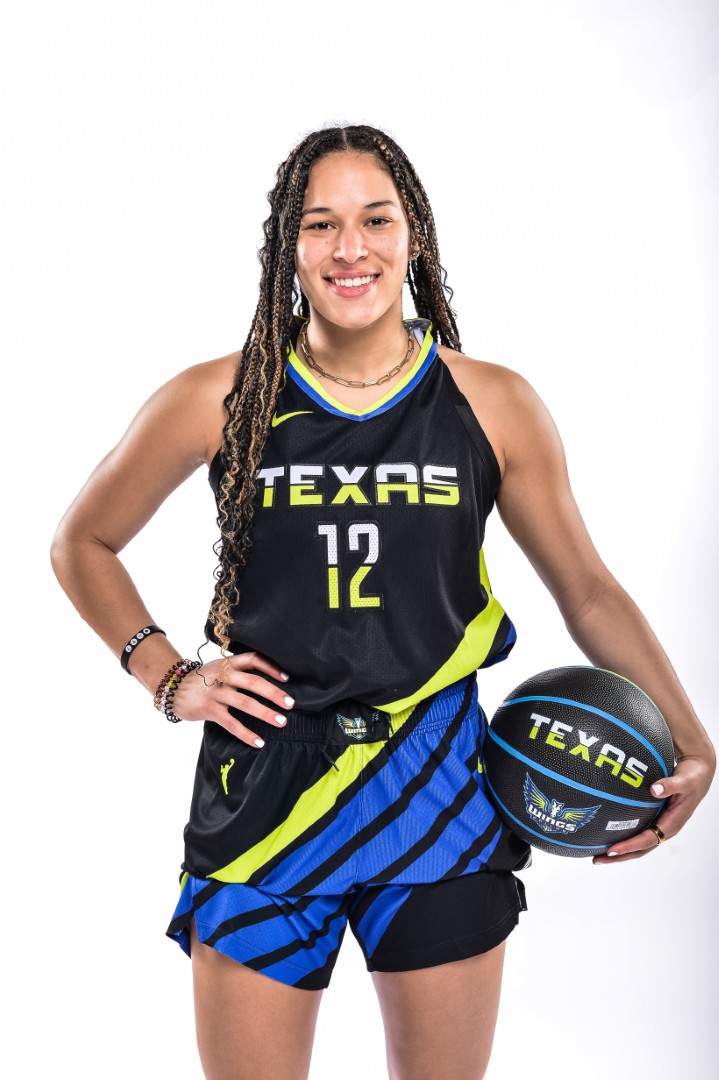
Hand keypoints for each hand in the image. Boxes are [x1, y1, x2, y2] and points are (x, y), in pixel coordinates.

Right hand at [169, 651, 294, 746]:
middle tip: (290, 703)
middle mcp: (223, 676)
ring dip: (265, 713)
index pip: (253, 659)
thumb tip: (267, 681)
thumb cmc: (202, 679)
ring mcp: (216, 693)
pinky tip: (258, 742)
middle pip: (253, 682)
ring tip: (281, 722)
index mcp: (228, 663)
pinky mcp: (209, 710)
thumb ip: (238, 671)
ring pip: (245, 703)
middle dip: (274, 693)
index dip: (271, 667)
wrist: (173, 688)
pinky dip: (246, 733)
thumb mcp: (219, 668)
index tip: (286, 678)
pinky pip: (231, 723)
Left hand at [592, 752, 714, 863]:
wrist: (698, 775)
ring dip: (619, 850)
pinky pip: (638, 831)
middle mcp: (665, 829)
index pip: (648, 840)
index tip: (611, 849)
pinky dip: (623, 834)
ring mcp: (659, 825)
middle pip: (640, 849)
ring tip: (597, 853)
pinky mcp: (655, 819)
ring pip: (638, 843)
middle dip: (619, 856)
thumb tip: (654, 789)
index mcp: (672, 824)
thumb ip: (671, 785)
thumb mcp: (684, 780)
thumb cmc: (692, 778)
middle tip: (597, 859)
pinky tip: (606, 831)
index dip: (629, 846)